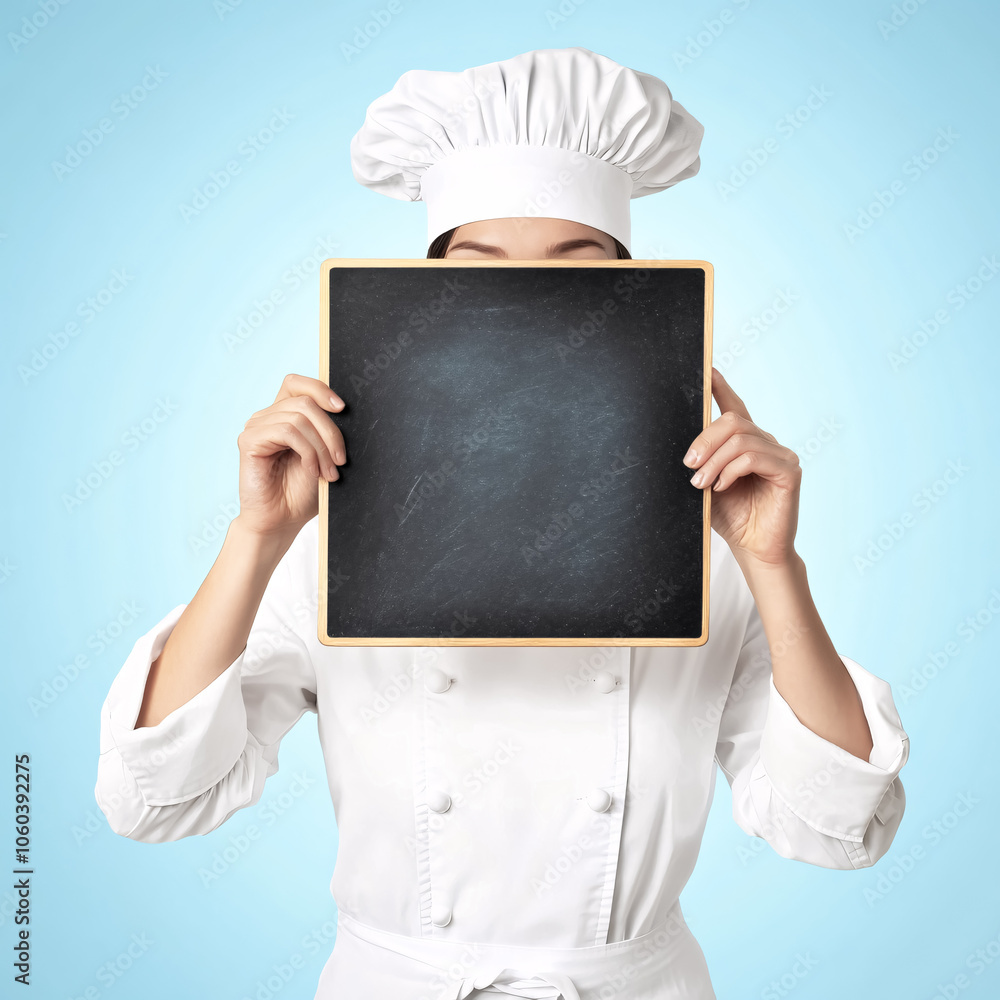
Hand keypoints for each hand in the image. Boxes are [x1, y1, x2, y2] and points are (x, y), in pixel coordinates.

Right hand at [235, 373, 346, 538]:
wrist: (282, 521)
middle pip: (306, 403)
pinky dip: (307, 451)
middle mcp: (267, 417)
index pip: (297, 384)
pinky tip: (311, 470)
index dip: (320, 389)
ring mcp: (256, 427)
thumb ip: (326, 432)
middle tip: (341, 461)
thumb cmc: (301, 492)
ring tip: (328, 473)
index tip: (342, 409)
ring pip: (299, 418)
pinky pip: (287, 432)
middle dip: (330, 432)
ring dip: (321, 447)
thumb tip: (343, 409)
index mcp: (283, 415)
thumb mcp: (323, 456)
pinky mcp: (249, 441)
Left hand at [683, 367, 800, 567]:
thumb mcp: (707, 485)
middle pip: (733, 421)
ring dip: (713, 461)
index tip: (707, 370)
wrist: (753, 550)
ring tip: (701, 483)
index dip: (721, 387)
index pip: (735, 408)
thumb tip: (686, 447)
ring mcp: (781, 455)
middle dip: (704, 440)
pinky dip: (731, 470)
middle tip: (688, 464)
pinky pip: (753, 457)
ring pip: (740, 439)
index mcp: (747, 444)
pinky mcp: (789, 472)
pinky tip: (721, 486)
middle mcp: (766, 443)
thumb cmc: (732, 518)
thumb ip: (702, 462)